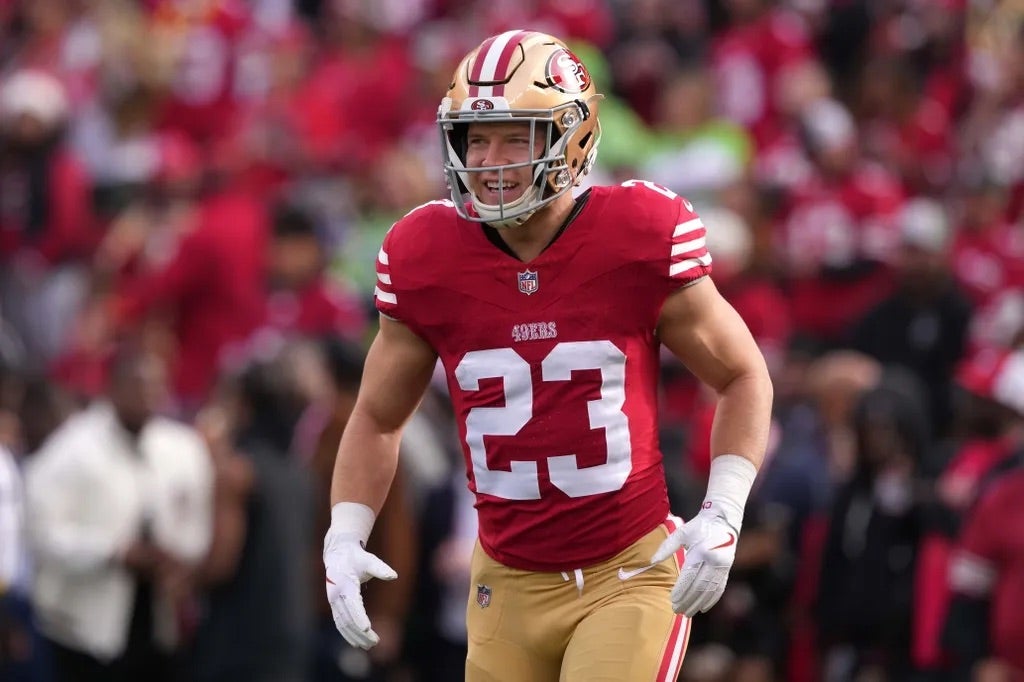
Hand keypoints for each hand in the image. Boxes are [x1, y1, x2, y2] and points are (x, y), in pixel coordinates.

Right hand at [324, 527, 396, 649]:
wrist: (338, 554)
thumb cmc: (357, 557)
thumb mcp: (369, 560)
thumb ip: (380, 569)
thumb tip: (394, 575)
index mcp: (344, 585)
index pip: (353, 606)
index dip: (360, 618)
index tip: (367, 630)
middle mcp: (336, 595)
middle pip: (348, 619)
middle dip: (360, 633)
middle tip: (375, 642)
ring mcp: (333, 601)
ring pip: (343, 624)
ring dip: (354, 637)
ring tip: (369, 646)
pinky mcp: (334, 605)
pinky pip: (339, 622)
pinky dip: (347, 634)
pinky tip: (357, 642)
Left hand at [651, 504, 739, 616]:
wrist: (723, 520)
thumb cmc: (698, 526)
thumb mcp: (681, 533)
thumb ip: (666, 547)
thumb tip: (652, 561)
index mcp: (701, 551)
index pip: (689, 576)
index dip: (680, 590)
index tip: (671, 600)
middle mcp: (714, 561)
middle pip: (699, 586)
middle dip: (688, 600)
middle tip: (677, 610)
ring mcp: (723, 566)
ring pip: (710, 590)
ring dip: (698, 604)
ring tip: (688, 613)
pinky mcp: (727, 569)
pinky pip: (720, 588)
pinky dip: (712, 600)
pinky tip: (703, 608)